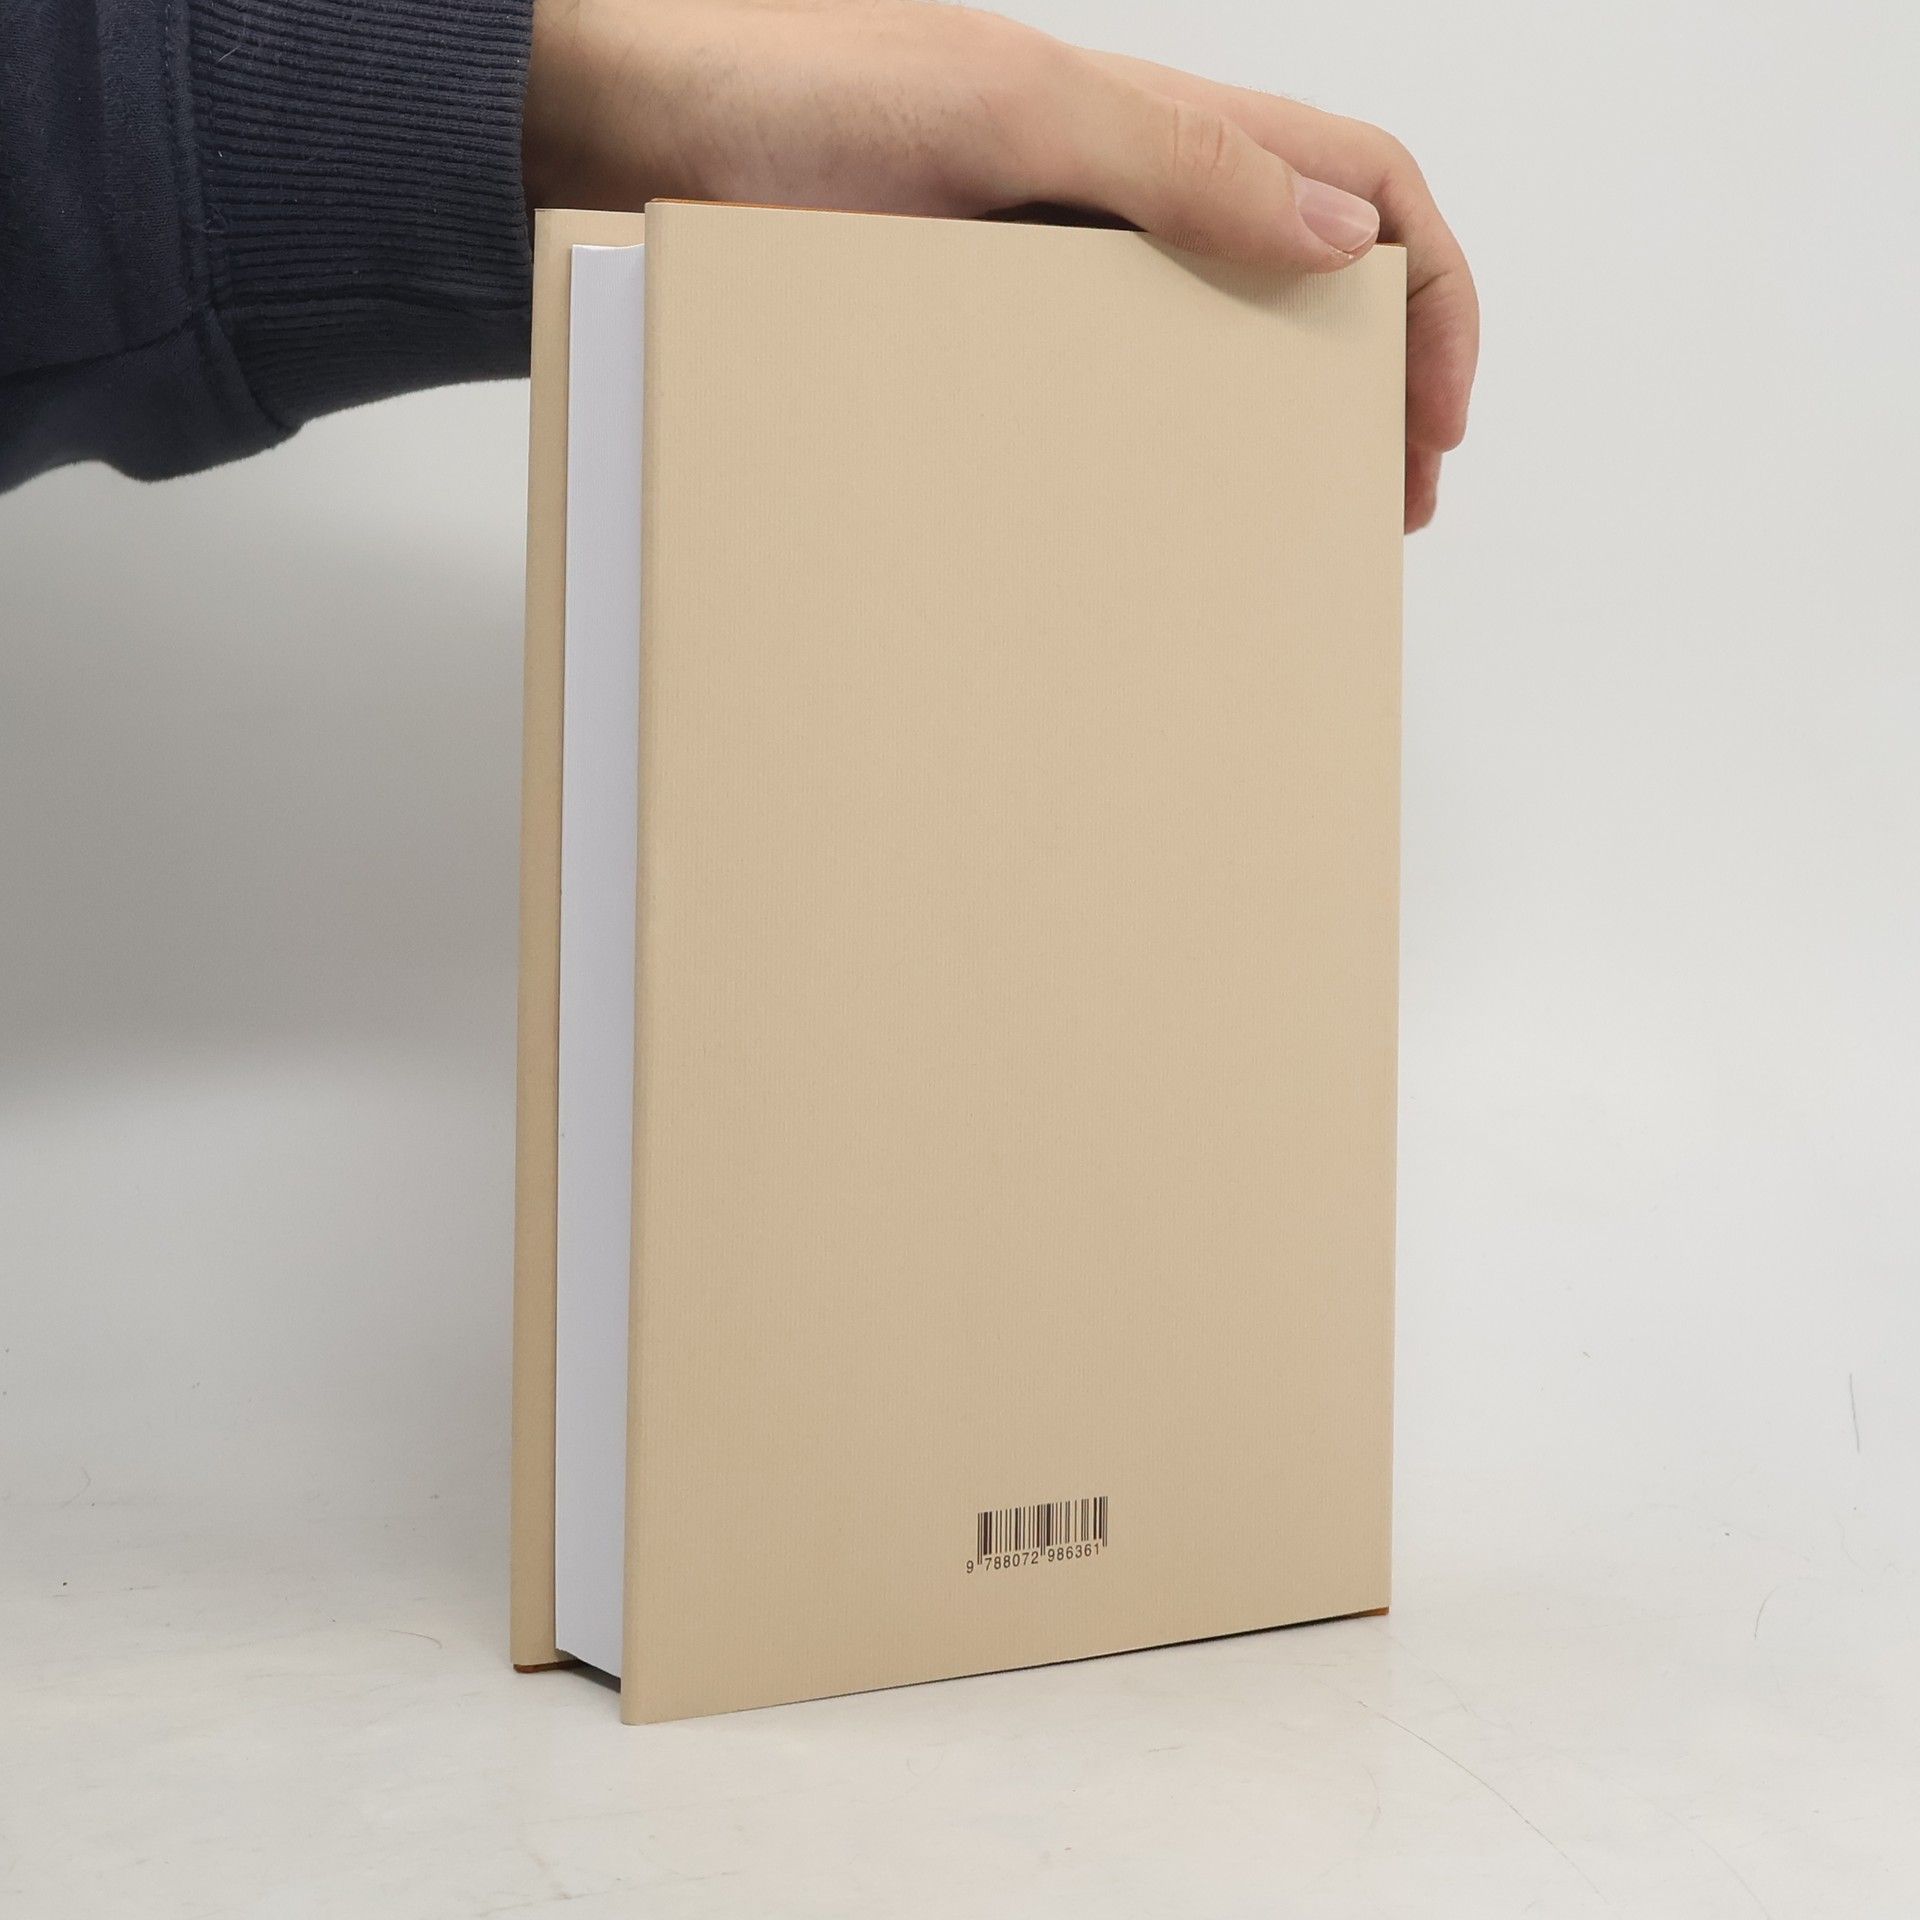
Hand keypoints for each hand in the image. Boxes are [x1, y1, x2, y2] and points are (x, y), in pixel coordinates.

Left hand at [525, 0, 1477, 528]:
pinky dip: (1151, 449)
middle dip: (1374, 382)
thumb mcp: (1004, 107)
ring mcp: (1038, 271)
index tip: (1437, 419)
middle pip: (1303, 275)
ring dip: (1268, 429)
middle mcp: (1110, 195)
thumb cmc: (783, 94)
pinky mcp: (963, 333)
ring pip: (1203, 344)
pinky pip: (1088, 391)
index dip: (1434, 290)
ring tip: (1283, 529)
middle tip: (1383, 507)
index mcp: (1150, 121)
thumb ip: (1176, 158)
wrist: (613, 134)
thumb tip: (1347, 235)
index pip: (1360, 176)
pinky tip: (1147, 514)